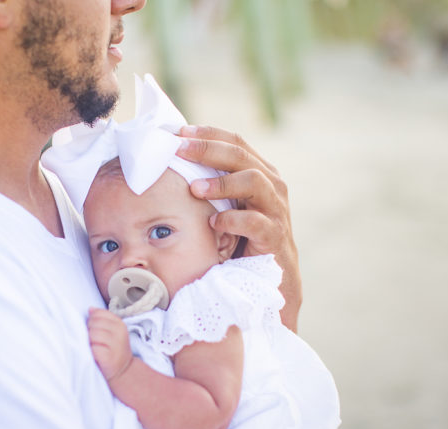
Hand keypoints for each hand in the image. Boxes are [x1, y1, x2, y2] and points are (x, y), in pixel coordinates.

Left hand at [87, 308, 132, 381]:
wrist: (123, 372)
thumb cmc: (113, 350)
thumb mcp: (111, 332)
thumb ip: (101, 320)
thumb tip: (90, 309)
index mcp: (119, 324)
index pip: (98, 313)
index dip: (92, 321)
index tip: (95, 330)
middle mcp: (119, 332)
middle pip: (93, 322)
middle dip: (89, 331)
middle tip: (94, 342)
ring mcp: (115, 344)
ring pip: (92, 334)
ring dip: (89, 342)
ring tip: (94, 348)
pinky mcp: (109, 357)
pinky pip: (92, 348)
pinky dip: (90, 352)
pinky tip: (95, 356)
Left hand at [177, 125, 301, 331]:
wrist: (272, 276)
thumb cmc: (242, 236)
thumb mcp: (227, 204)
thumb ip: (212, 183)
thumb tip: (171, 162)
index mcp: (259, 172)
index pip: (235, 142)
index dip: (208, 134)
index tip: (178, 133)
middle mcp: (271, 185)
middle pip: (241, 156)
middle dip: (207, 150)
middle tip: (178, 150)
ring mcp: (276, 209)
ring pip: (253, 181)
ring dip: (221, 183)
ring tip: (194, 188)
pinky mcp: (274, 236)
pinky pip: (256, 222)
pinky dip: (233, 220)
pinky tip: (213, 223)